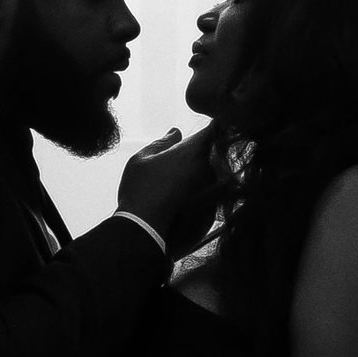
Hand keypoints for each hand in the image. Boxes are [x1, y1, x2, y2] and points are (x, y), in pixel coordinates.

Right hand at [118, 123, 214, 252]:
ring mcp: (215, 190)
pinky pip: (215, 193)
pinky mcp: (215, 208)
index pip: (216, 129)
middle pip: (217, 152)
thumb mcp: (142, 159)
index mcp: (194, 151)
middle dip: (206, 150)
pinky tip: (185, 198)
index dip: (214, 125)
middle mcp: (210, 168)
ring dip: (205, 171)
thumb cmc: (139, 190)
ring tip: (179, 181)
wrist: (145, 231)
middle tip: (181, 159)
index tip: (206, 126)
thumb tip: (176, 132)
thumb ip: (162, 142)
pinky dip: (205, 191)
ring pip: (216, 173)